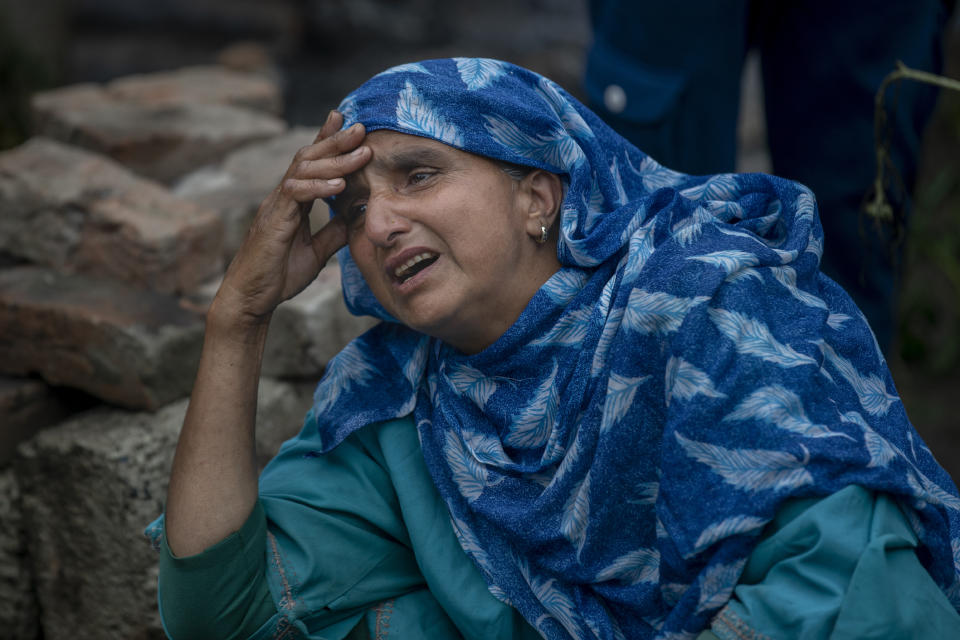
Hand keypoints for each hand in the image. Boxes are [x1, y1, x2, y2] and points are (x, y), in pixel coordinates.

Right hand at [212, 111, 369, 330]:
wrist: (252, 298)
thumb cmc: (278, 275)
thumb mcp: (315, 252)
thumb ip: (332, 233)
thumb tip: (353, 218)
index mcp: (293, 201)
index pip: (311, 164)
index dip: (327, 141)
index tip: (345, 122)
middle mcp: (283, 197)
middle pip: (308, 158)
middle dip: (335, 141)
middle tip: (360, 127)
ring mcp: (276, 206)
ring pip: (303, 170)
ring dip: (334, 159)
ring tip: (360, 152)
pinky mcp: (273, 221)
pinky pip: (295, 194)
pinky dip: (317, 187)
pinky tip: (339, 185)